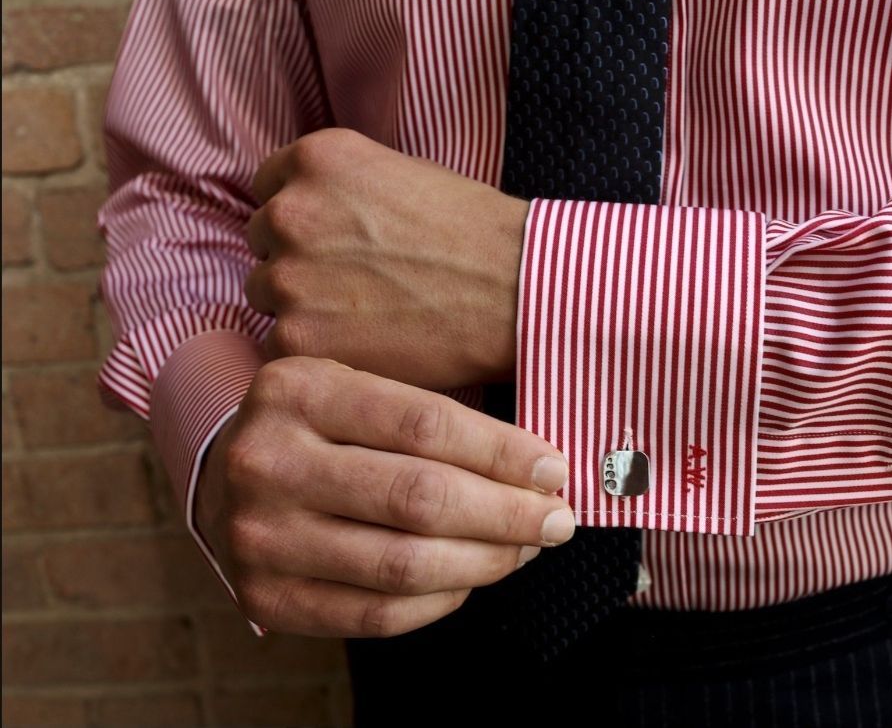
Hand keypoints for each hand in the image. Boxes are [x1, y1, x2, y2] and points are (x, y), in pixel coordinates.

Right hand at [194, 356, 574, 636]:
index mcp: (297, 389)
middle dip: (507, 514)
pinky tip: (470, 578)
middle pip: (419, 498)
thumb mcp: (356, 387)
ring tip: (523, 548)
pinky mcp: (266, 596)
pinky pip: (377, 614)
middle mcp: (269, 461)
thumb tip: (536, 468)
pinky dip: (441, 601)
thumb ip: (429, 417)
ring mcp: (261, 535)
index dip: (503, 452)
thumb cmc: (316, 426)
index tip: (553, 470)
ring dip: (485, 561)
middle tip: (556, 519)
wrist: (225, 476)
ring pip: (403, 564)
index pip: (425, 424)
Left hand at [244, 128, 528, 389]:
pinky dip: (315, 353)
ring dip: (303, 310)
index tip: (336, 242)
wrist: (514, 293)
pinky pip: (280, 349)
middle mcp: (289, 211)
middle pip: (263, 245)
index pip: (269, 189)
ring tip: (366, 319)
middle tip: (357, 286)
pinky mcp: (297, 339)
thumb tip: (308, 211)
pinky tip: (364, 348)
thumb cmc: (474, 234)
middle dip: (299, 264)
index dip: (304, 220)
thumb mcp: (400, 173)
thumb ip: (340, 188)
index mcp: (315, 159)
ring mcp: (287, 277)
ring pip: (268, 298)